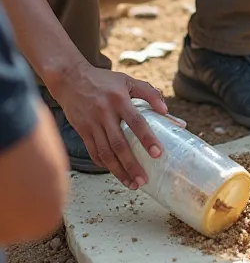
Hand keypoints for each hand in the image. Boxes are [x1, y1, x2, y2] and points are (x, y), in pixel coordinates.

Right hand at [59, 62, 168, 189]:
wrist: (70, 79)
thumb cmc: (103, 80)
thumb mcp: (127, 80)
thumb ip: (149, 93)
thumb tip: (166, 110)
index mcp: (119, 99)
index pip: (136, 122)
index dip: (147, 138)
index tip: (157, 153)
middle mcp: (105, 113)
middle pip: (119, 144)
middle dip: (132, 164)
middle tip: (143, 180)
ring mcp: (92, 124)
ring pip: (106, 153)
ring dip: (118, 171)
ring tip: (131, 183)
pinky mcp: (82, 131)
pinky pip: (94, 152)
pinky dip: (104, 164)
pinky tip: (114, 172)